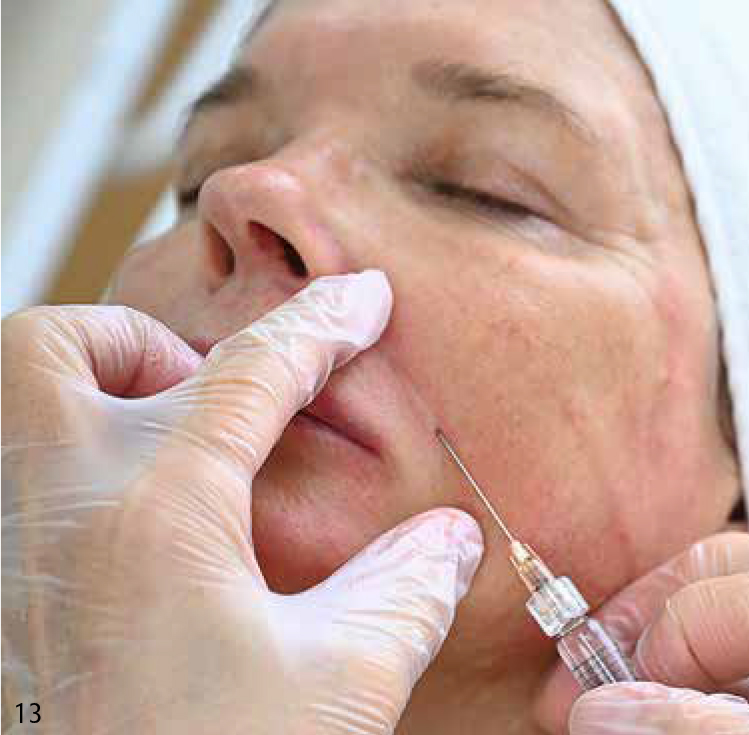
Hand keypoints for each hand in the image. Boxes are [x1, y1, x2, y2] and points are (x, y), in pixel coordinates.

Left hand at [2, 272, 482, 733]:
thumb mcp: (339, 684)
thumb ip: (404, 590)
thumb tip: (448, 540)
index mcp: (158, 511)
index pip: (250, 371)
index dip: (321, 324)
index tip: (361, 297)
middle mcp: (60, 511)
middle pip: (56, 345)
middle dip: (137, 340)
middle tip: (204, 392)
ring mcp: (11, 555)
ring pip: (12, 412)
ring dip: (89, 398)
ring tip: (166, 451)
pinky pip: (14, 488)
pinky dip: (73, 475)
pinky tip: (135, 538)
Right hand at [535, 532, 748, 733]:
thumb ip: (705, 732)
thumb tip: (598, 711)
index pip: (714, 597)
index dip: (645, 652)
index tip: (594, 712)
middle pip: (722, 589)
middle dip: (645, 636)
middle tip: (584, 693)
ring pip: (740, 646)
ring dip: (675, 681)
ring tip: (623, 720)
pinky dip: (719, 710)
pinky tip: (683, 728)